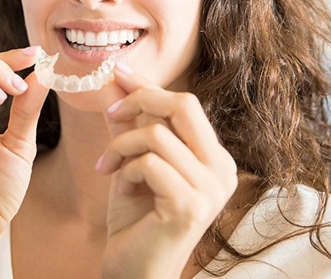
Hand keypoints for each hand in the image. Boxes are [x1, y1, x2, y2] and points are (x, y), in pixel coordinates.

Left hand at [97, 64, 237, 278]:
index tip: (118, 72)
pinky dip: (126, 169)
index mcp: (214, 156)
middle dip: (141, 99)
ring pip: (158, 134)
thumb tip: (113, 80)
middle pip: (184, 104)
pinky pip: (149, 163)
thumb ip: (126, 122)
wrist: (134, 270)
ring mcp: (211, 188)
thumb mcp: (131, 159)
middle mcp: (222, 169)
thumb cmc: (136, 216)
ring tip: (109, 166)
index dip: (149, 85)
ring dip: (122, 145)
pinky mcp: (191, 205)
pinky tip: (121, 189)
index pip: (185, 104)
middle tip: (111, 113)